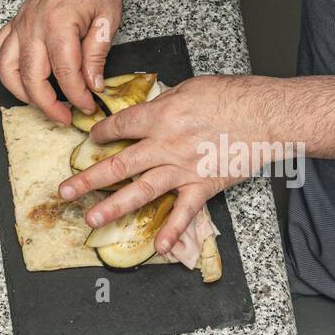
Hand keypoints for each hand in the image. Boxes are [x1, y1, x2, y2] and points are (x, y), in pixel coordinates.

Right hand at [0, 0, 122, 125]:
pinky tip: (18, 77)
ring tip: (40, 102)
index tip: (87, 106)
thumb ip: (97, 55)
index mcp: (59, 25)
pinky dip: (4, 69)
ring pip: (8, 69)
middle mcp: (34, 26)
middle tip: (64, 116)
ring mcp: (21, 24)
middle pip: (31, 78)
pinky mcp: (15, 22)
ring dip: (21, 92)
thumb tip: (92, 84)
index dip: (76, 96)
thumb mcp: (108, 19)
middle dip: (47, 104)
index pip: (65, 73)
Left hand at [57, 75, 284, 252]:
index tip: (90, 141)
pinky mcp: (203, 186)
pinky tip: (158, 246)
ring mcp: (183, 169)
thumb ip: (164, 104)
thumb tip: (148, 111)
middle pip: (118, 165)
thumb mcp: (191, 88)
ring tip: (92, 219)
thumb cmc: (235, 96)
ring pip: (140, 191)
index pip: (119, 128)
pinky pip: (184, 212)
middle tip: (65, 192)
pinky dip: (172, 231)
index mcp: (160, 117)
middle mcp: (165, 146)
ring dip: (113, 207)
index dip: (100, 134)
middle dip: (87, 179)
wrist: (270, 115)